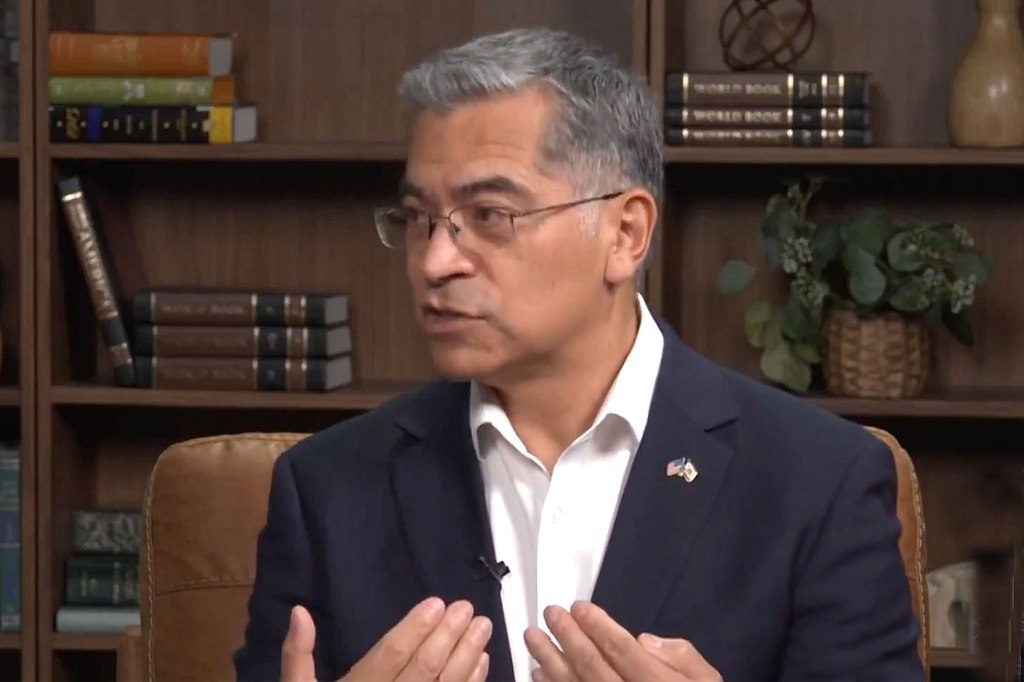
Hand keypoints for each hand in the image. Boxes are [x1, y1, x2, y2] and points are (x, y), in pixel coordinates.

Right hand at [281, 597, 491, 681]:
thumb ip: (297, 656)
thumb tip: (300, 612)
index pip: (392, 655)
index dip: (416, 628)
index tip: (437, 603)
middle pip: (425, 667)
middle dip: (448, 635)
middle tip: (467, 608)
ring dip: (467, 655)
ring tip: (482, 627)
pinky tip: (481, 662)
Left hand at [523, 601, 721, 681]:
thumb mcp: (708, 681)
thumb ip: (683, 657)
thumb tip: (645, 641)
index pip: (622, 650)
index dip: (598, 625)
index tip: (579, 607)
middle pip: (592, 665)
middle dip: (568, 636)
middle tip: (551, 612)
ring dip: (550, 659)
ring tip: (533, 637)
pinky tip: (538, 673)